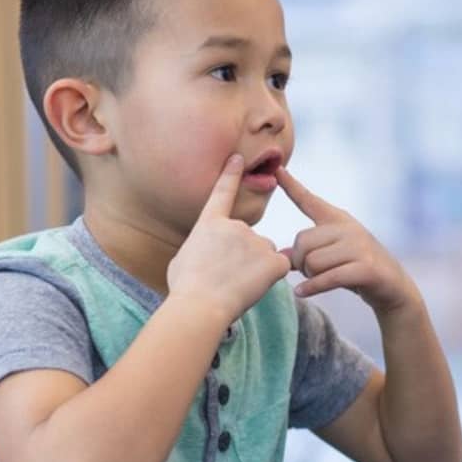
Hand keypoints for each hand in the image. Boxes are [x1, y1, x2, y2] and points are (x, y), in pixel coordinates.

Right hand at [165, 154, 293, 325]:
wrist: (199, 305)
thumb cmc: (185, 288)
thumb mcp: (182, 258)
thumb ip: (201, 246)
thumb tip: (206, 251)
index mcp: (210, 224)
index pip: (222, 193)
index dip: (231, 174)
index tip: (238, 157)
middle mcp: (235, 226)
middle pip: (249, 240)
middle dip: (243, 257)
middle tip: (225, 277)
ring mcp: (256, 241)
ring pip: (264, 254)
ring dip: (256, 268)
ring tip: (236, 285)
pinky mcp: (273, 260)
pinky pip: (279, 267)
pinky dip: (271, 278)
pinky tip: (253, 287)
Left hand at [279, 170, 418, 314]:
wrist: (394, 287)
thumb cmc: (359, 270)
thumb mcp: (334, 255)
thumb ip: (309, 252)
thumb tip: (281, 255)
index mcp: (340, 220)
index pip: (310, 201)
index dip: (292, 186)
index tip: (278, 170)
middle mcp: (349, 228)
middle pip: (302, 242)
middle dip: (299, 262)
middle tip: (308, 272)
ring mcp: (359, 247)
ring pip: (312, 262)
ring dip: (309, 276)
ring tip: (316, 281)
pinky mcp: (365, 268)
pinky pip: (327, 277)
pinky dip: (312, 287)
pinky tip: (302, 292)